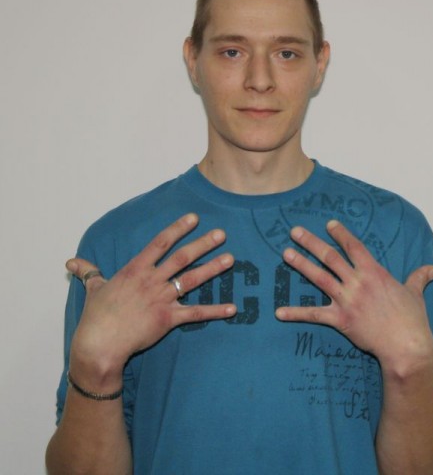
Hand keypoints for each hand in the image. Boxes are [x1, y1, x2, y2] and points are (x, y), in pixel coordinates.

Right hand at [67, 213, 235, 385]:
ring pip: (192, 280)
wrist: (100, 344)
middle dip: (203, 244)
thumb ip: (88, 271)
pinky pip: (196, 314)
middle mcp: (152, 280)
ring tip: (230, 259)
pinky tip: (232, 308)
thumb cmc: (96, 316)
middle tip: (222, 234)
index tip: (194, 218)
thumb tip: (71, 262)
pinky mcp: (168, 319)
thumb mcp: (93, 288)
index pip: (160, 243)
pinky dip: (215, 311)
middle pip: (182, 257)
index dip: (178, 228)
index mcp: (136, 269)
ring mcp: (161, 299)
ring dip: (213, 269)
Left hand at [275, 220, 432, 373]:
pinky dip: (296, 313)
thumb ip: (418, 278)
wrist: (406, 346)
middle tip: (295, 231)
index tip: (329, 224)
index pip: (354, 247)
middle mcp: (357, 282)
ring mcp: (347, 300)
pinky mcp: (340, 319)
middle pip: (330, 257)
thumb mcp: (415, 294)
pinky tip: (279, 312)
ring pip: (319, 277)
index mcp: (374, 273)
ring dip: (301, 265)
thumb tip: (431, 268)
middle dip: (311, 242)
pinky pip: (314, 314)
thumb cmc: (412, 320)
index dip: (341, 234)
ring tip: (286, 253)